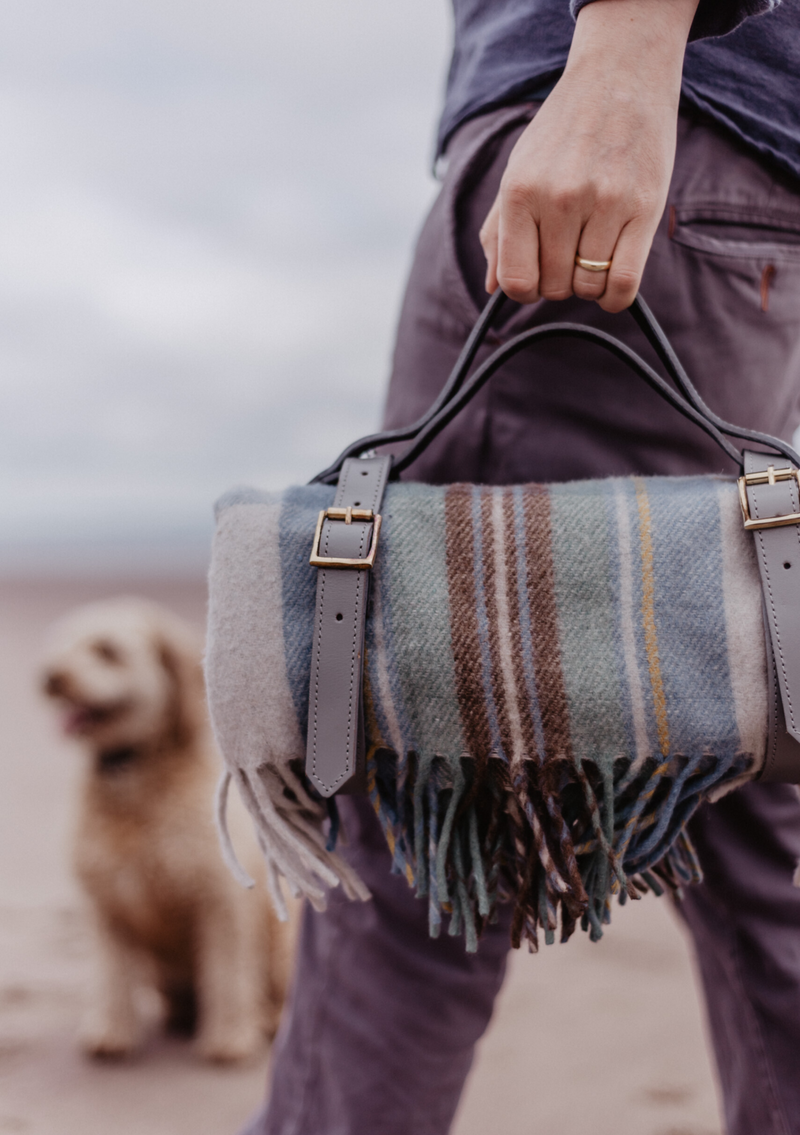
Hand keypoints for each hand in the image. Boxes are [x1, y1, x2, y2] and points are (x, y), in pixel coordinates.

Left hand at [480, 0, 699, 312]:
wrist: (621, 74)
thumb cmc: (564, 130)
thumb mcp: (519, 170)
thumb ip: (499, 230)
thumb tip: (492, 288)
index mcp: (521, 191)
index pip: (515, 281)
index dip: (524, 291)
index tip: (535, 276)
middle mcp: (560, 198)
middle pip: (554, 287)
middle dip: (559, 281)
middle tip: (568, 253)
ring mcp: (605, 203)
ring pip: (588, 287)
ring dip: (588, 283)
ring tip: (591, 251)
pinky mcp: (645, 207)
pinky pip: (624, 283)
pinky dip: (615, 297)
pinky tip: (611, 282)